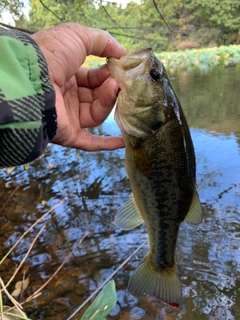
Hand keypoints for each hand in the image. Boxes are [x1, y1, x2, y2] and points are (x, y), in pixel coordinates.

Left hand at [31, 23, 126, 150]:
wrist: (33, 77)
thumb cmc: (53, 55)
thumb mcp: (78, 36)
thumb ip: (102, 41)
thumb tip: (122, 52)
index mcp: (67, 76)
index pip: (94, 79)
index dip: (107, 74)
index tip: (119, 67)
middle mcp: (67, 96)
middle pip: (97, 97)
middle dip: (110, 88)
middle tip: (119, 80)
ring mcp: (67, 116)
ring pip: (96, 114)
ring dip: (108, 103)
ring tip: (113, 89)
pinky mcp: (67, 134)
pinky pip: (89, 143)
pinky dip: (106, 144)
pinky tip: (123, 141)